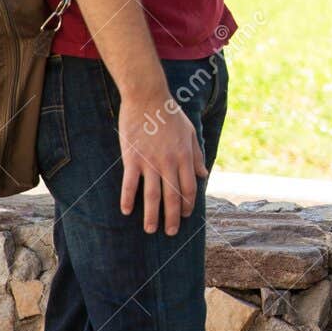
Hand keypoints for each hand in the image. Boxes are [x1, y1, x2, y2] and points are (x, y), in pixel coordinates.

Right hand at [118, 86, 207, 236]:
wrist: (148, 98)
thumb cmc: (170, 114)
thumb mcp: (190, 132)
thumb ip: (196, 155)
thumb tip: (204, 174)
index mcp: (185, 157)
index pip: (189, 188)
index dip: (188, 204)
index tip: (185, 216)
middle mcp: (169, 163)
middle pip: (173, 196)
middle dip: (173, 217)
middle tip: (170, 232)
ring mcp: (150, 162)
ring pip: (152, 195)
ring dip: (152, 215)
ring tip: (150, 230)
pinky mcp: (132, 158)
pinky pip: (130, 183)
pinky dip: (128, 199)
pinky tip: (127, 211)